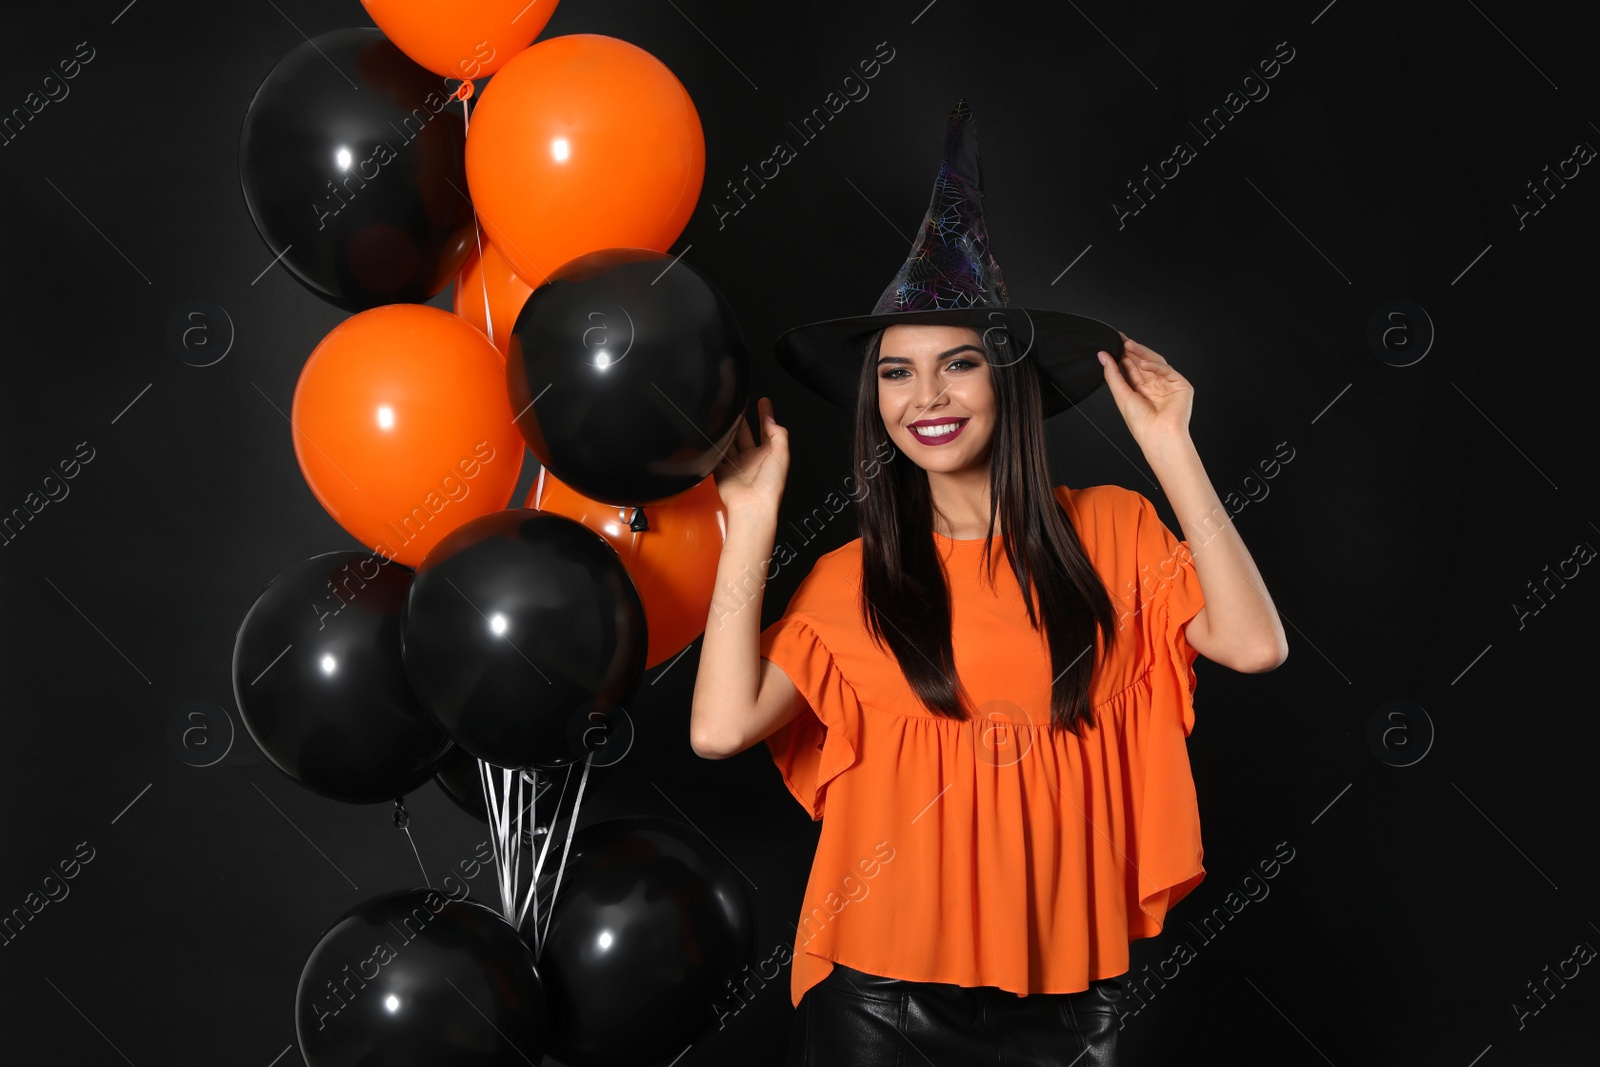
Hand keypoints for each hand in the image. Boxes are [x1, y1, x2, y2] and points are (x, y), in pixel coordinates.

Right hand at [713, 396, 787, 518]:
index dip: (765, 414)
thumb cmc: (770, 486)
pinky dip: (714, 447)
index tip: (763, 401)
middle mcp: (752, 459)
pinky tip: (711, 437)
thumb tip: (770, 418)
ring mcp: (737, 465)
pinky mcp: (722, 472)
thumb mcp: (781, 455)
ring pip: (729, 442)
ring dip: (727, 431)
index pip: (767, 429)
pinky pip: (716, 456)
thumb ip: (778, 434)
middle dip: (742, 420)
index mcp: (769, 454)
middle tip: (737, 406)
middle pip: (745, 434)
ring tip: (722, 417)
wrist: (753, 506)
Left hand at [1098, 333, 1192, 446]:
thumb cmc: (1141, 423)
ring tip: (1128, 345)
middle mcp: (1154, 386)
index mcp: (1141, 390)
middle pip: (1143, 363)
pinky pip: (1167, 370)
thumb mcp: (1121, 395)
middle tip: (1120, 339)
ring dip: (1142, 353)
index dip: (1123, 355)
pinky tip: (1143, 363)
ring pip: (1155, 363)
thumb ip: (1113, 374)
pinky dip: (1155, 366)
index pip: (1132, 368)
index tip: (1113, 343)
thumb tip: (1103, 356)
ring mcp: (1168, 385)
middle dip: (1132, 351)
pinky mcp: (1181, 385)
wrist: (1158, 436)